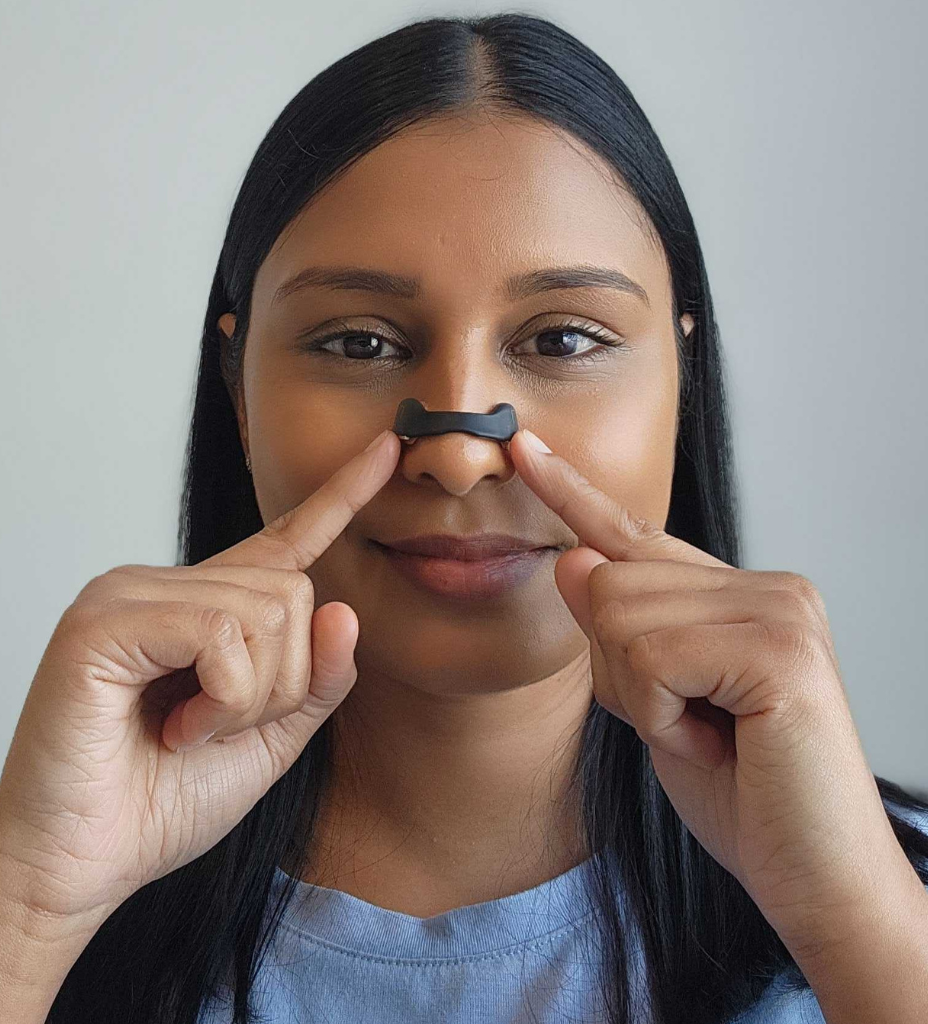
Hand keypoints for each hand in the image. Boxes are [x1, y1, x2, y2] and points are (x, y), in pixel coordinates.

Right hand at [0, 429, 400, 927]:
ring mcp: (131, 592)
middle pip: (296, 593)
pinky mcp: (106, 618)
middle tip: (215, 728)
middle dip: (283, 683)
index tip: (389, 447)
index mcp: (208, 606)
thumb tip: (344, 610)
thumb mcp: (271, 740)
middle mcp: (168, 583)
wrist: (80, 867)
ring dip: (251, 699)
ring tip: (189, 730)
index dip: (343, 493)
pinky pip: (220, 634)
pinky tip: (175, 727)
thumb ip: (317, 680)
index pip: (288, 538)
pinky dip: (220, 699)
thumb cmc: (162, 803)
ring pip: (269, 612)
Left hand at [509, 428, 909, 952]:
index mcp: (735, 594)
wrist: (813, 878)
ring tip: (711, 734)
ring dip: (644, 698)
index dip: (570, 490)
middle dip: (623, 675)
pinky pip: (652, 656)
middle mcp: (766, 585)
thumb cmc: (740, 793)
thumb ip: (615, 633)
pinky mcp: (781, 650)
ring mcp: (781, 609)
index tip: (524, 445)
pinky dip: (662, 716)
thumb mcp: (652, 704)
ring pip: (618, 612)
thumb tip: (569, 558)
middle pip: (606, 581)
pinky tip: (719, 742)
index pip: (632, 533)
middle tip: (691, 725)